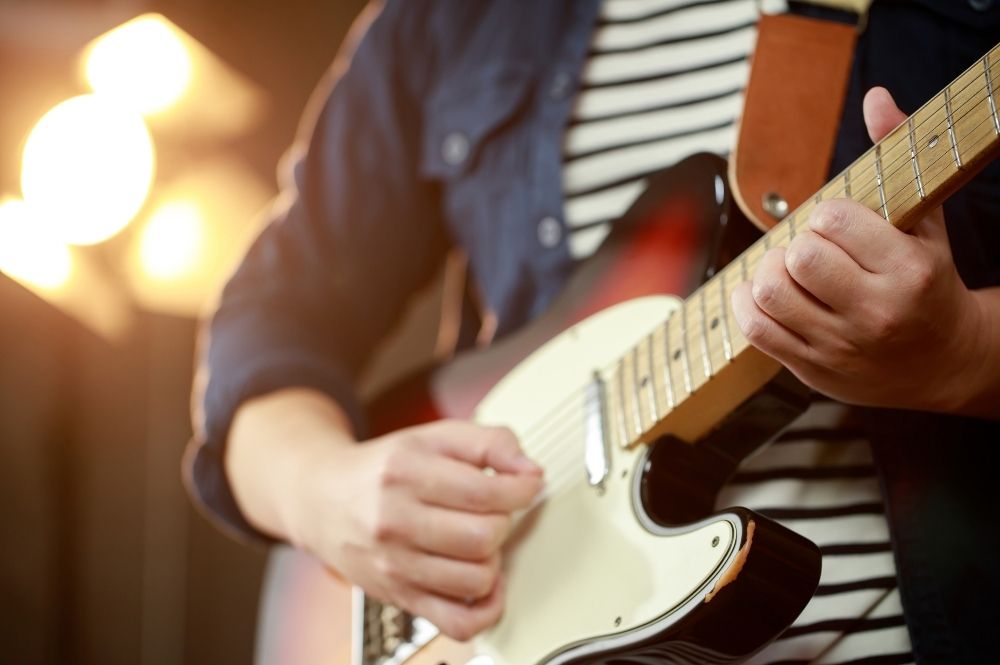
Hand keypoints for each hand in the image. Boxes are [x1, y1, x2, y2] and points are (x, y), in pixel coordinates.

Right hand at [293, 419, 542, 641]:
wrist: (322, 500)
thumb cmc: (383, 469)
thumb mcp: (433, 437)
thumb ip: (488, 442)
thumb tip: (530, 471)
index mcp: (405, 472)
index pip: (485, 492)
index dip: (522, 489)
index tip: (526, 485)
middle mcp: (394, 521)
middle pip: (483, 537)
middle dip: (502, 521)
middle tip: (492, 511)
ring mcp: (394, 566)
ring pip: (476, 579)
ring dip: (492, 560)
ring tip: (478, 541)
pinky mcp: (399, 598)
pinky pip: (459, 623)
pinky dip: (486, 608)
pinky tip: (483, 582)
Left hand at [731, 87, 985, 411]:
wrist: (944, 365)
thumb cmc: (930, 284)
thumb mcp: (926, 223)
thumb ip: (898, 156)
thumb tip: (876, 96)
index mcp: (909, 271)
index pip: (834, 221)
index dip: (827, 215)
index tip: (838, 224)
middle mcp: (875, 312)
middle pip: (799, 258)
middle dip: (799, 243)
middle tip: (813, 249)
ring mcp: (840, 346)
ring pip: (771, 292)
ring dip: (770, 272)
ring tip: (789, 271)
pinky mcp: (811, 368)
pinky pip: (755, 329)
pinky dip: (747, 303)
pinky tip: (764, 292)